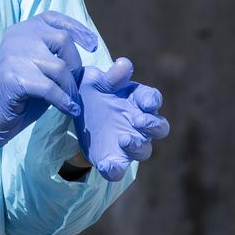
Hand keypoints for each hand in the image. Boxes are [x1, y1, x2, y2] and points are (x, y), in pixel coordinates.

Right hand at [0, 11, 97, 147]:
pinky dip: (63, 100)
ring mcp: (13, 55)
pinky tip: (69, 109)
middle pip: (63, 40)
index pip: (54, 19)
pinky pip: (49, 88)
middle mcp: (17, 36)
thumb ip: (54, 53)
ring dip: (70, 87)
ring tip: (72, 100)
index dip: (77, 29)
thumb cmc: (19, 90)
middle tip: (74, 84)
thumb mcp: (37, 64)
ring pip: (59, 66)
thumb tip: (87, 49)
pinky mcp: (12, 77)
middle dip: (75, 64)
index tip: (92, 45)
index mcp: (23, 29)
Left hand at [74, 58, 168, 180]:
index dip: (152, 101)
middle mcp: (139, 122)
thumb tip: (124, 65)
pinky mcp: (113, 159)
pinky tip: (107, 165)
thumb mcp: (95, 80)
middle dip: (153, 126)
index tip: (147, 103)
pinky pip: (119, 169)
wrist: (74, 112)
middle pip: (160, 127)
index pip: (153, 99)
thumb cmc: (92, 91)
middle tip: (138, 121)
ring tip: (123, 139)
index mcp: (137, 100)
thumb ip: (111, 75)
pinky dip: (115, 169)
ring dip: (137, 146)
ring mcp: (128, 142)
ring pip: (144, 150)